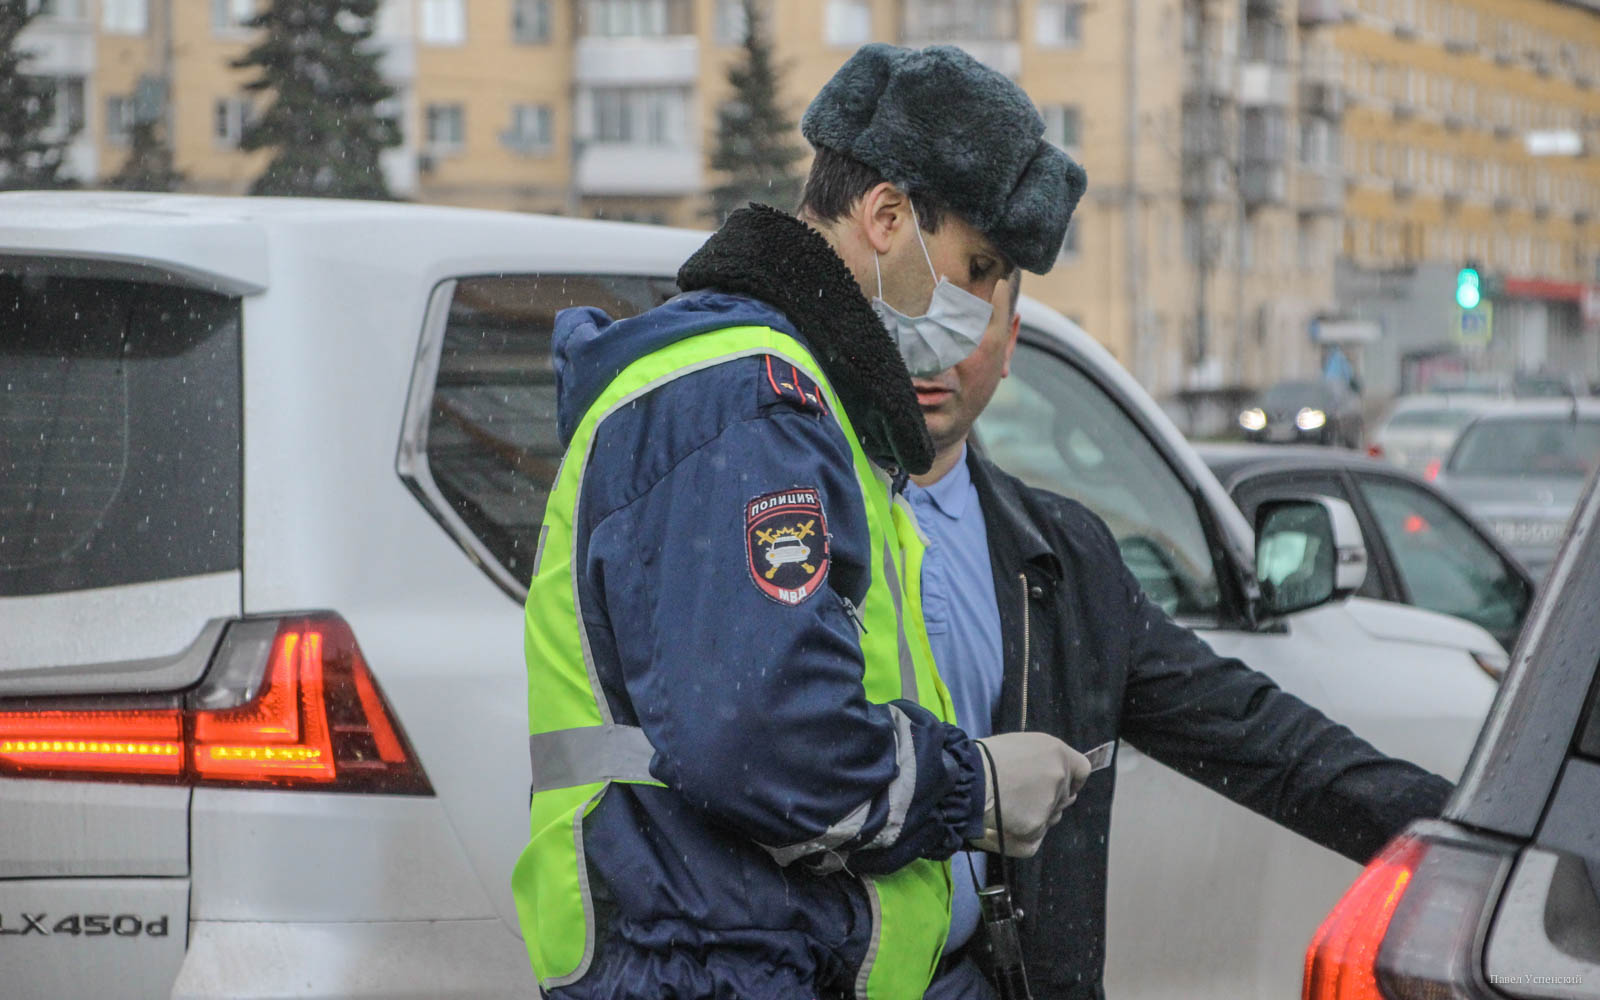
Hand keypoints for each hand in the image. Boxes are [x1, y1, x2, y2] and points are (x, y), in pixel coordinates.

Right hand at [969, 732, 1090, 857]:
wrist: (965, 779)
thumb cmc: (986, 757)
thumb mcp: (1020, 745)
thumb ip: (1042, 761)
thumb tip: (1050, 777)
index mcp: (1057, 752)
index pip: (1082, 770)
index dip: (1072, 780)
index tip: (1059, 785)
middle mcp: (1059, 777)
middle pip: (1064, 797)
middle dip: (1048, 800)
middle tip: (1020, 798)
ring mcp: (1050, 804)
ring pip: (1050, 818)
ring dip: (1036, 817)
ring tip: (1007, 810)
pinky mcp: (1035, 828)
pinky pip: (1034, 837)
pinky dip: (1020, 835)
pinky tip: (1001, 824)